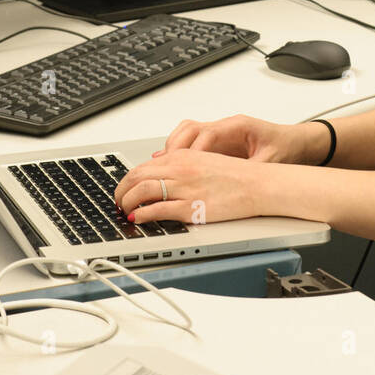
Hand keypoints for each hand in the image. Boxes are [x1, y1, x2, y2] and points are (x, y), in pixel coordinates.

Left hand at [113, 149, 270, 225]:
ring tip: (124, 211)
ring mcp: (184, 188)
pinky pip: (157, 210)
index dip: (128, 179)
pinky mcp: (191, 207)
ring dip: (127, 202)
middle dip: (121, 190)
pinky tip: (138, 218)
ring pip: (141, 192)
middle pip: (136, 176)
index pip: (143, 166)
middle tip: (117, 201)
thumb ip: (181, 166)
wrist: (257, 184)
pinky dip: (142, 214)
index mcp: (182, 156)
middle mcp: (179, 169)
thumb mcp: (203, 161)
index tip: (124, 188)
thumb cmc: (236, 175)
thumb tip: (161, 175)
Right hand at [158, 114, 326, 164]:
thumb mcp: (272, 161)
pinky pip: (192, 142)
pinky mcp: (219, 142)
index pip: (209, 133)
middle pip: (191, 128)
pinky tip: (172, 166)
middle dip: (175, 146)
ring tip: (162, 165)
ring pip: (188, 132)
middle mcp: (226, 126)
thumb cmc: (287, 147)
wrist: (298, 143)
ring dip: (174, 147)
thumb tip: (237, 183)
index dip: (194, 150)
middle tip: (164, 165)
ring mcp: (221, 133)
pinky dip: (180, 151)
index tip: (185, 166)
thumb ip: (252, 169)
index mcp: (239, 126)